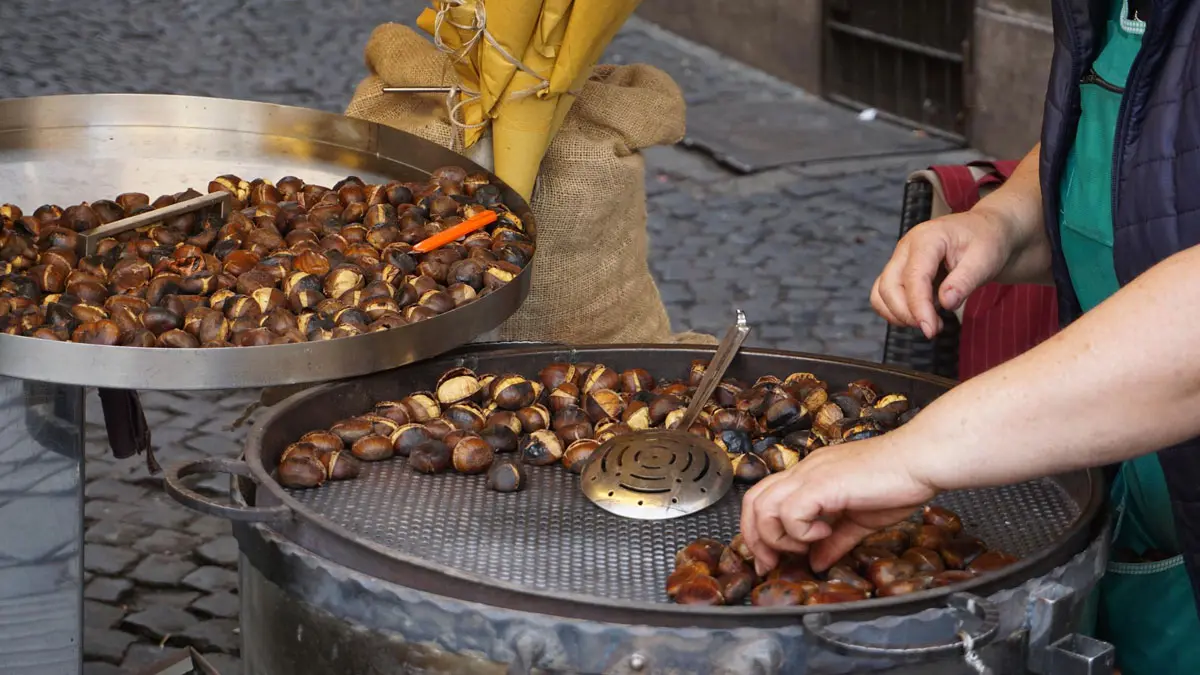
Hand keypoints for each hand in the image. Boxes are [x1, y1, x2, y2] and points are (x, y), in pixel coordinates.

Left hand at [739, 435, 937, 575]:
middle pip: (751, 501)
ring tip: (805, 545)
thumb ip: (834, 541)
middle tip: (772, 564)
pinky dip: (800, 530)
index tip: (769, 560)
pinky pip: (790, 511)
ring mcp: (809, 475)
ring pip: (761, 506)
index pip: (762, 499)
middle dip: (755, 539)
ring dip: (777, 536)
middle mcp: (802, 472)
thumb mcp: (859, 520)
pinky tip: (824, 531)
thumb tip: (818, 563)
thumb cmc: (897, 484)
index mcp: (808, 477)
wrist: (919, 461)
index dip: (758, 532)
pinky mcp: (822, 483)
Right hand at [871, 208, 1015, 338]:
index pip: (913, 277)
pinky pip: (885, 296)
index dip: (919, 306)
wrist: (987, 232)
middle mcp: (906, 248)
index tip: (931, 330)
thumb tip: (946, 304)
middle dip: (906, 314)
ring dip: (899, 314)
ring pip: (881, 293)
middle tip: (934, 328)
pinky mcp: (900, 272)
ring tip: (931, 323)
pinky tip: (922, 316)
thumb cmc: (987, 241)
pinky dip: (897, 311)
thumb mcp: (985, 260)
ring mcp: (900, 260)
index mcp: (927, 239)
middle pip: (888, 286)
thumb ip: (964, 281)